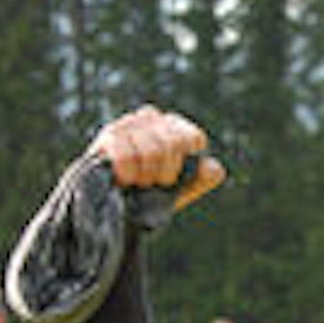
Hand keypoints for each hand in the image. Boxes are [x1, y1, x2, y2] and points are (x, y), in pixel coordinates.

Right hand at [88, 105, 225, 210]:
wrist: (109, 205)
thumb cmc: (149, 193)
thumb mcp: (181, 189)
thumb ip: (202, 178)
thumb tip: (214, 168)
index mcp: (175, 127)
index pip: (193, 138)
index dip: (184, 163)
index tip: (173, 178)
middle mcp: (152, 117)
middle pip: (173, 143)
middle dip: (165, 172)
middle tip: (153, 182)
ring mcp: (129, 123)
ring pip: (152, 150)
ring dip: (147, 176)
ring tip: (138, 182)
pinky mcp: (109, 134)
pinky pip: (127, 155)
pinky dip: (129, 174)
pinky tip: (124, 179)